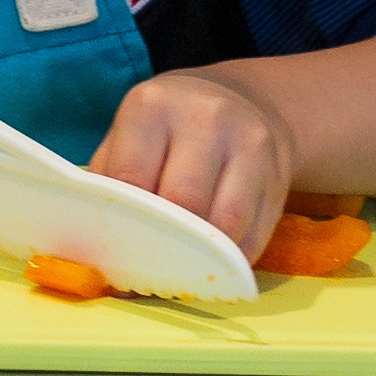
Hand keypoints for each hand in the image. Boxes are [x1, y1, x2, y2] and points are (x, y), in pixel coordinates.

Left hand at [92, 67, 297, 252]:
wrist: (240, 102)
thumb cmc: (166, 130)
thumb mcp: (128, 138)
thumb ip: (109, 185)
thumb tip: (96, 251)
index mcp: (152, 106)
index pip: (131, 176)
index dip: (122, 222)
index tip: (114, 254)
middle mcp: (205, 118)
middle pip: (183, 200)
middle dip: (163, 242)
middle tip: (147, 271)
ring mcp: (249, 144)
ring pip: (225, 222)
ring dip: (200, 257)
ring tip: (179, 273)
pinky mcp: (278, 176)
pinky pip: (255, 234)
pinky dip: (230, 259)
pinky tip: (213, 264)